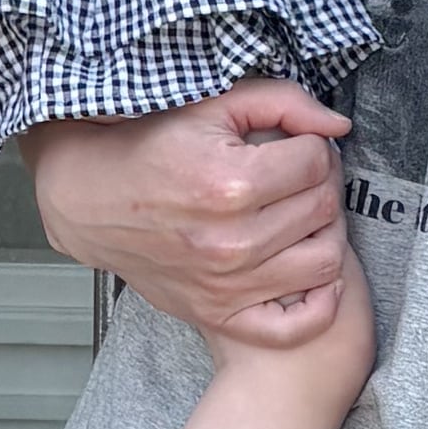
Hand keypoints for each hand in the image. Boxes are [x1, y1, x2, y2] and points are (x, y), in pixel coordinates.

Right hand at [20, 79, 355, 347]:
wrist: (91, 199)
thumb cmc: (150, 147)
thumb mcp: (214, 105)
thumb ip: (283, 103)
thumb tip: (337, 126)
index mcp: (230, 183)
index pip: (317, 163)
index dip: (316, 147)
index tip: (299, 146)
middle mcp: (231, 240)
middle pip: (323, 209)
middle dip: (322, 184)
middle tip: (301, 176)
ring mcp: (227, 284)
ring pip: (325, 262)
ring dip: (325, 233)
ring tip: (302, 215)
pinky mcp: (219, 313)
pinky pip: (296, 326)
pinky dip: (319, 303)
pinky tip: (311, 272)